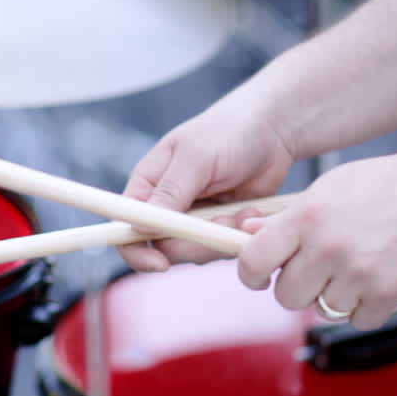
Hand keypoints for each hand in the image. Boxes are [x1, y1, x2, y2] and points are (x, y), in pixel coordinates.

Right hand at [119, 92, 293, 271]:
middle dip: (196, 245)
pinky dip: (238, 236)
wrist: (271, 130)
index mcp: (148, 186)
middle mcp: (166, 207)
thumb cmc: (228, 132)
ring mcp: (194, 220)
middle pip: (165, 249)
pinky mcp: (220, 227)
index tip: (160, 264)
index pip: (125, 229)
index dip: (135, 252)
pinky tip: (251, 211)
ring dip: (221, 238)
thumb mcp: (196, 157)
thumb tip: (139, 228)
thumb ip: (170, 192)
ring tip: (242, 211)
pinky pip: (222, 248)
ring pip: (197, 253)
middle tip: (224, 223)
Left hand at [238, 150, 396, 329]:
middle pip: (287, 296)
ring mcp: (358, 274)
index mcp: (306, 218)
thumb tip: (247, 235)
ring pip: (322, 310)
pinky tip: (372, 281)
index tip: (259, 276)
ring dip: (333, 296)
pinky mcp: (387, 293)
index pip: (254, 261)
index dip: (251, 274)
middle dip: (297, 287)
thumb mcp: (327, 189)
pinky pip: (357, 320)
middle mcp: (328, 247)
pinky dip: (363, 307)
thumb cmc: (381, 187)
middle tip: (315, 271)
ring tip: (352, 268)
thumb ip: (287, 218)